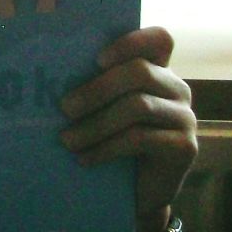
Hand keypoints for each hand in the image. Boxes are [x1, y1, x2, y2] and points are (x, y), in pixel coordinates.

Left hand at [57, 26, 197, 231]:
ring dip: (94, 124)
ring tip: (66, 140)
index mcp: (158, 70)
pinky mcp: (185, 147)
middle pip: (139, 72)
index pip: (159, 39)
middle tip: (63, 108)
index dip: (130, 42)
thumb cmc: (110, 140)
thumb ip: (92, 86)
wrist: (135, 192)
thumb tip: (46, 74)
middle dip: (95, 89)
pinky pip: (141, 139)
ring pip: (137, 106)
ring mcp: (185, 117)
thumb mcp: (102, 109)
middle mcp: (177, 89)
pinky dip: (106, 148)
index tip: (96, 59)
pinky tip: (85, 158)